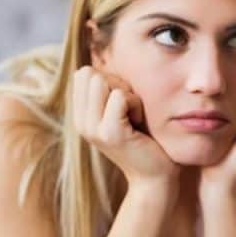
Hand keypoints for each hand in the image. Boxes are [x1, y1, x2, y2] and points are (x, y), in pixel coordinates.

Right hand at [71, 66, 177, 187]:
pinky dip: (136, 104)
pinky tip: (139, 124)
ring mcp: (93, 129)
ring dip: (128, 94)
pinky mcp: (110, 133)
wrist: (154, 178)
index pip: (84, 73)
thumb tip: (102, 58)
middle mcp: (81, 123)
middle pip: (92, 73)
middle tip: (130, 112)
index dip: (109, 80)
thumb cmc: (144, 140)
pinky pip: (121, 96)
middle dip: (118, 85)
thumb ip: (109, 91)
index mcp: (81, 116)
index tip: (122, 106)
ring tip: (134, 118)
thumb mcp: (121, 112)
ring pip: (104, 81)